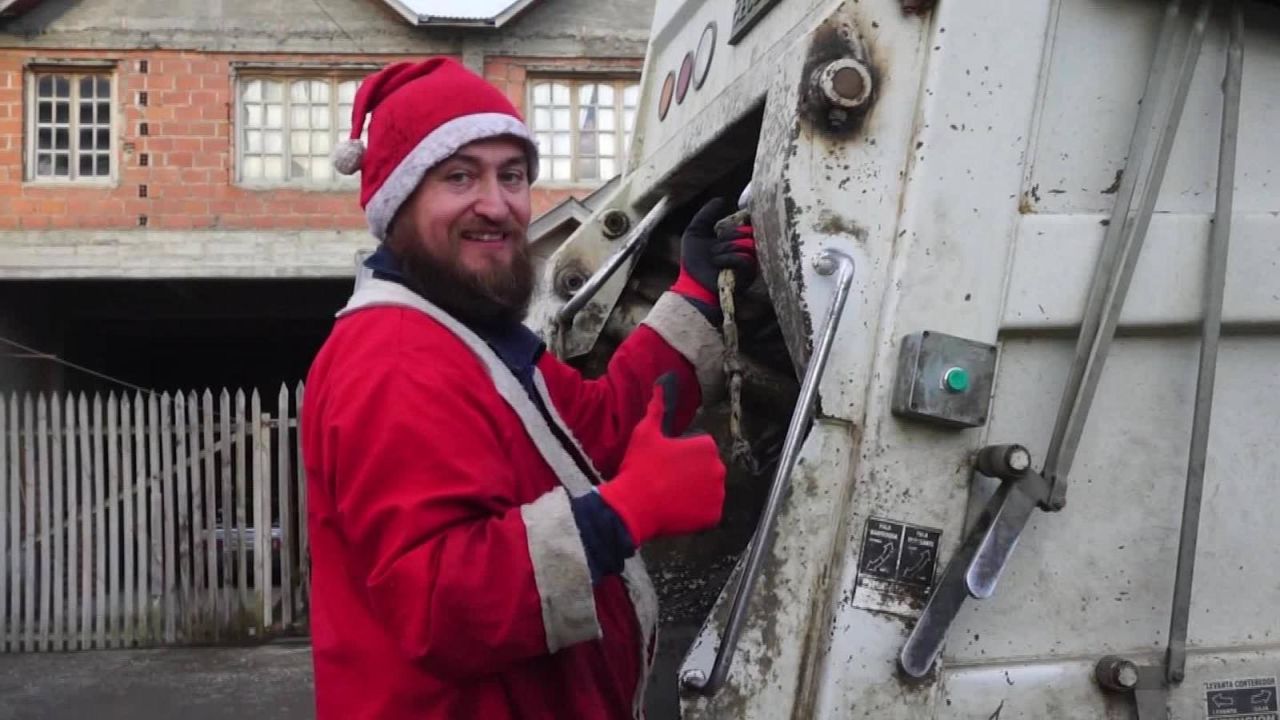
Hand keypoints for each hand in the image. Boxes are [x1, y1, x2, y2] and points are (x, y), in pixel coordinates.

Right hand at [597, 374, 725, 545]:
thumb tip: (661, 384)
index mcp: (707, 446)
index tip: (667, 463)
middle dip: (692, 473)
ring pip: (708, 490)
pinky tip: (678, 508)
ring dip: (695, 492)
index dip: (683, 455)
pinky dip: (697, 512)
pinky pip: (709, 511)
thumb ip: (657, 407)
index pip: (701, 449)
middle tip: (667, 479)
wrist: (633, 505)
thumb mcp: (646, 432)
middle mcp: (719, 468)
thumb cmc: (640, 466)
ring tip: (671, 494)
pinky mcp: (713, 515)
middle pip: (707, 469)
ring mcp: (718, 494)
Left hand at [670, 198, 758, 309]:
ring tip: (714, 259)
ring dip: (725, 250)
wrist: (692, 283)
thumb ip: (706, 214)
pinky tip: (719, 265)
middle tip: (715, 249)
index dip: (737, 222)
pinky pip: (744, 258)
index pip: (746, 222)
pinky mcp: (749, 273)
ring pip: (746, 243)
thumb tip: (721, 199)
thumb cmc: (693, 260)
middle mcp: (745, 247)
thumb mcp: (695, 231)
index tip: (722, 229)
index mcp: (734, 236)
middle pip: (746, 231)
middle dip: (727, 238)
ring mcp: (749, 260)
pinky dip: (728, 259)